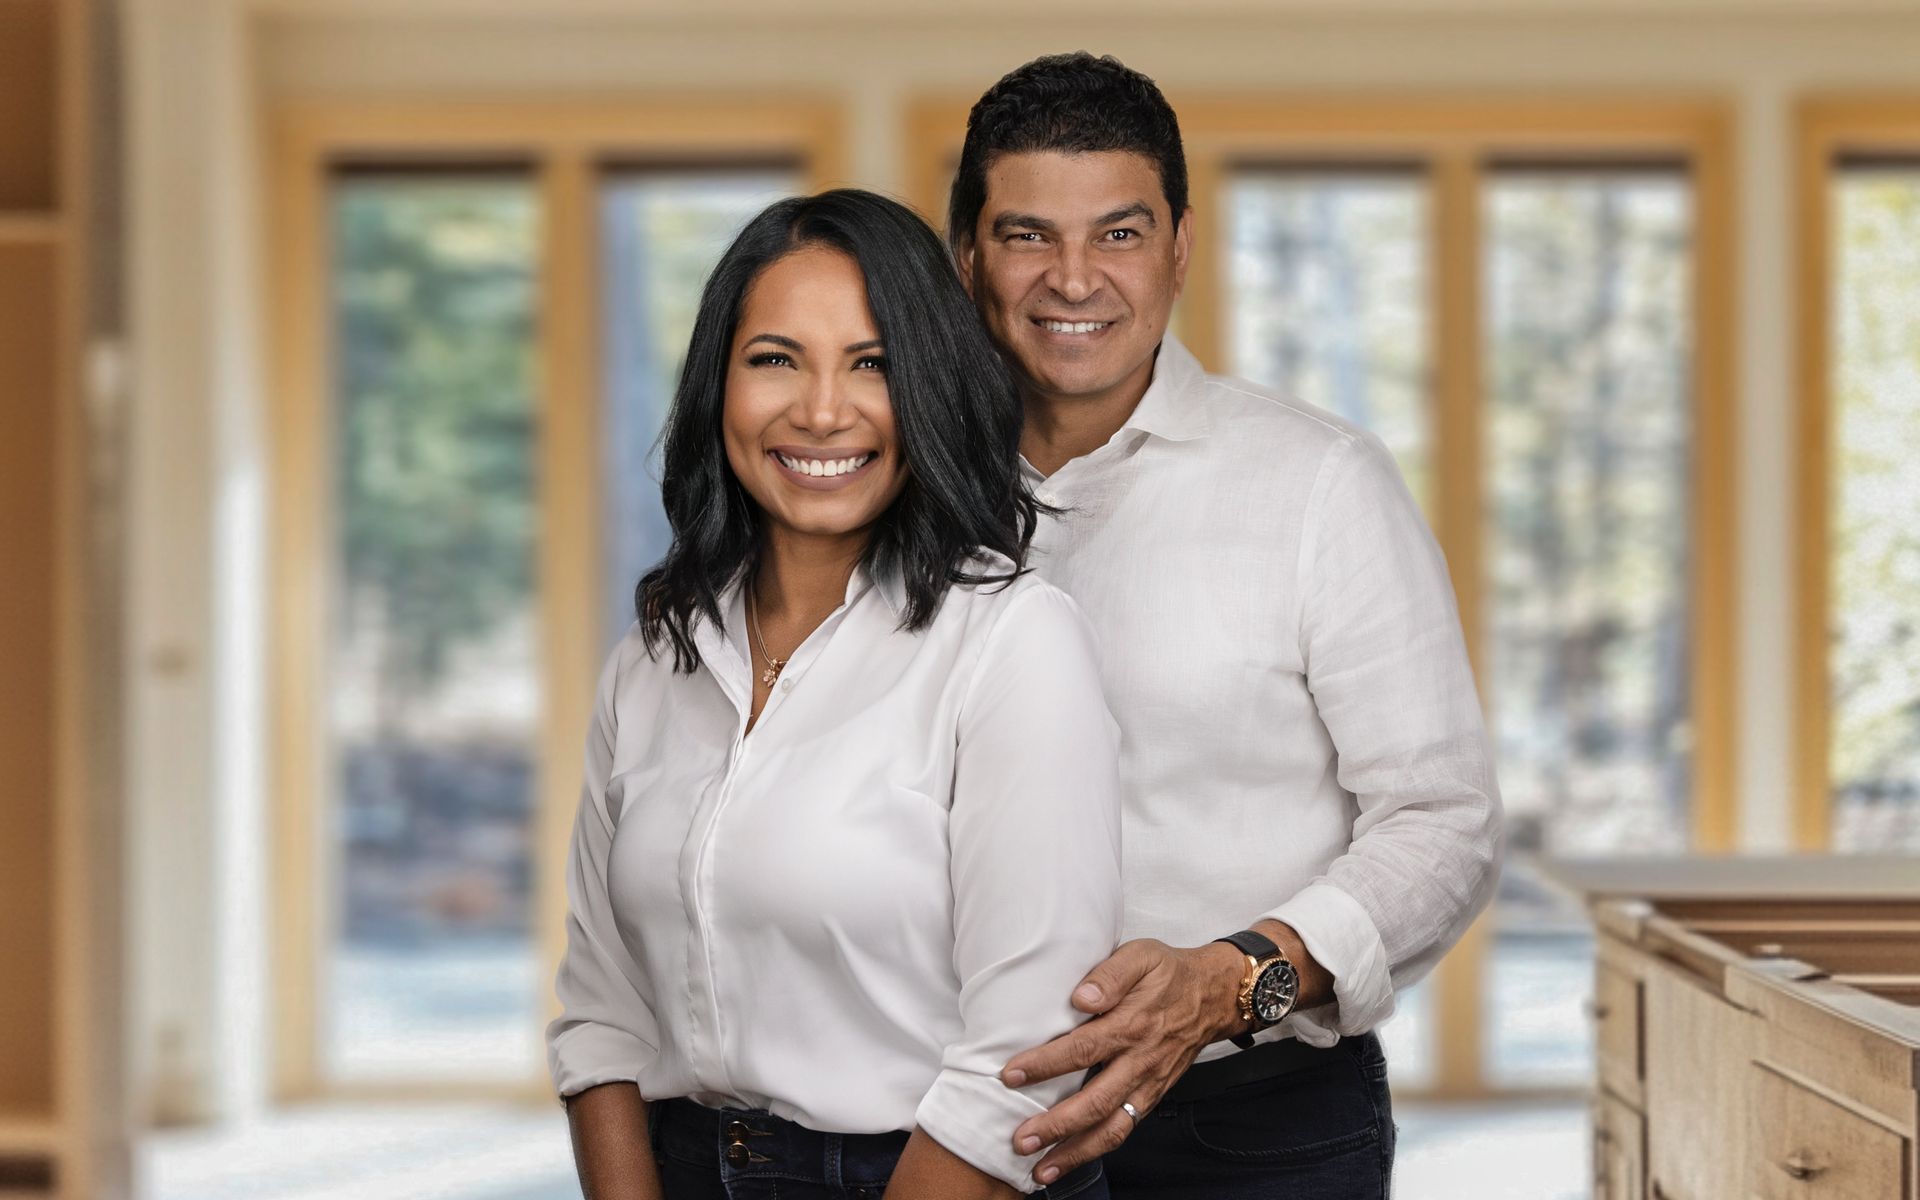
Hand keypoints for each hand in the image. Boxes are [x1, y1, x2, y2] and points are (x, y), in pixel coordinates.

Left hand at [998, 938, 1246, 1185]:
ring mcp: (1148, 1084)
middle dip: (1056, 1126)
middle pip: (1096, 1102)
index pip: (1083, 1049)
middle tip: (1020, 1139)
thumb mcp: (1142, 955)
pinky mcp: (1152, 1097)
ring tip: (1041, 1169)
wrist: (1214, 996)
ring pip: (1113, 1128)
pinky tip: (1070, 1158)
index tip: (1011, 1075)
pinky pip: (1125, 1129)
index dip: (1046, 1064)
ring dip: (1075, 1151)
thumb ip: (1110, 974)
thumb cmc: (1170, 973)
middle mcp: (1140, 1061)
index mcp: (1133, 1025)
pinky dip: (1096, 1149)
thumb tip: (1081, 998)